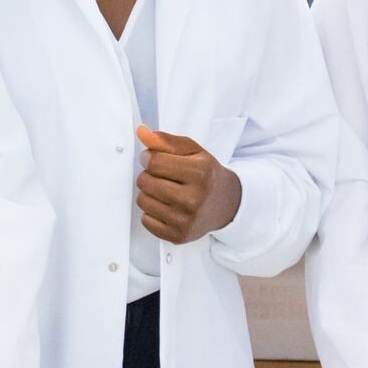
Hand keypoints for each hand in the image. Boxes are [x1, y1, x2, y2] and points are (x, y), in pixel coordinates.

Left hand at [134, 125, 241, 243]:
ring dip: (148, 193)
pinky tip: (166, 206)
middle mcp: (194, 198)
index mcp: (200, 173)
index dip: (148, 157)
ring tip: (163, 190)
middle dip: (148, 175)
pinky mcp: (179, 236)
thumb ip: (165, 141)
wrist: (227, 203)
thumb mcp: (192, 151)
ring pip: (143, 201)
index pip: (154, 162)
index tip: (152, 158)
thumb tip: (141, 132)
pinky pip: (146, 221)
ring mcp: (186, 220)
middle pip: (145, 182)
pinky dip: (151, 212)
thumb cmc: (207, 175)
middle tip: (161, 175)